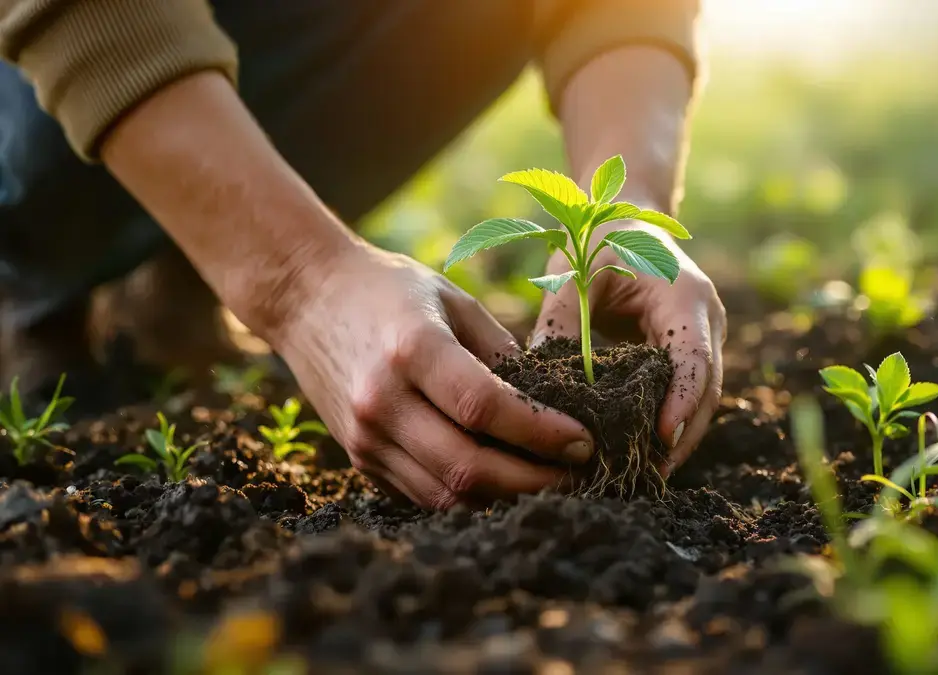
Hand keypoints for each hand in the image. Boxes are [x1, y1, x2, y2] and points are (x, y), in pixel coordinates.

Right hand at [268, 245, 594, 508]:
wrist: (304, 297)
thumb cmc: (388, 289)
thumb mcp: (452, 300)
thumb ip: (501, 352)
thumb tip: (554, 403)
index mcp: (413, 349)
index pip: (485, 408)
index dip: (540, 433)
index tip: (583, 441)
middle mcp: (382, 400)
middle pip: (468, 467)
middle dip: (534, 480)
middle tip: (578, 474)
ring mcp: (365, 436)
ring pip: (447, 495)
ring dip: (506, 498)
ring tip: (550, 483)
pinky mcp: (359, 458)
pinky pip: (423, 494)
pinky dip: (469, 497)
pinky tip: (504, 483)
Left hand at [530, 220, 725, 473]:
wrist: (629, 213)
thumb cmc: (599, 236)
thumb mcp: (574, 271)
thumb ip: (559, 320)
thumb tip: (535, 375)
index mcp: (685, 297)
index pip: (694, 360)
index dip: (681, 403)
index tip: (661, 440)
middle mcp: (707, 319)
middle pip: (706, 391)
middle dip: (681, 436)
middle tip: (647, 477)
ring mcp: (706, 336)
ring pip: (702, 399)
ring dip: (677, 437)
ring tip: (643, 476)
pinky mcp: (691, 349)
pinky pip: (686, 392)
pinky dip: (668, 421)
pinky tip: (641, 452)